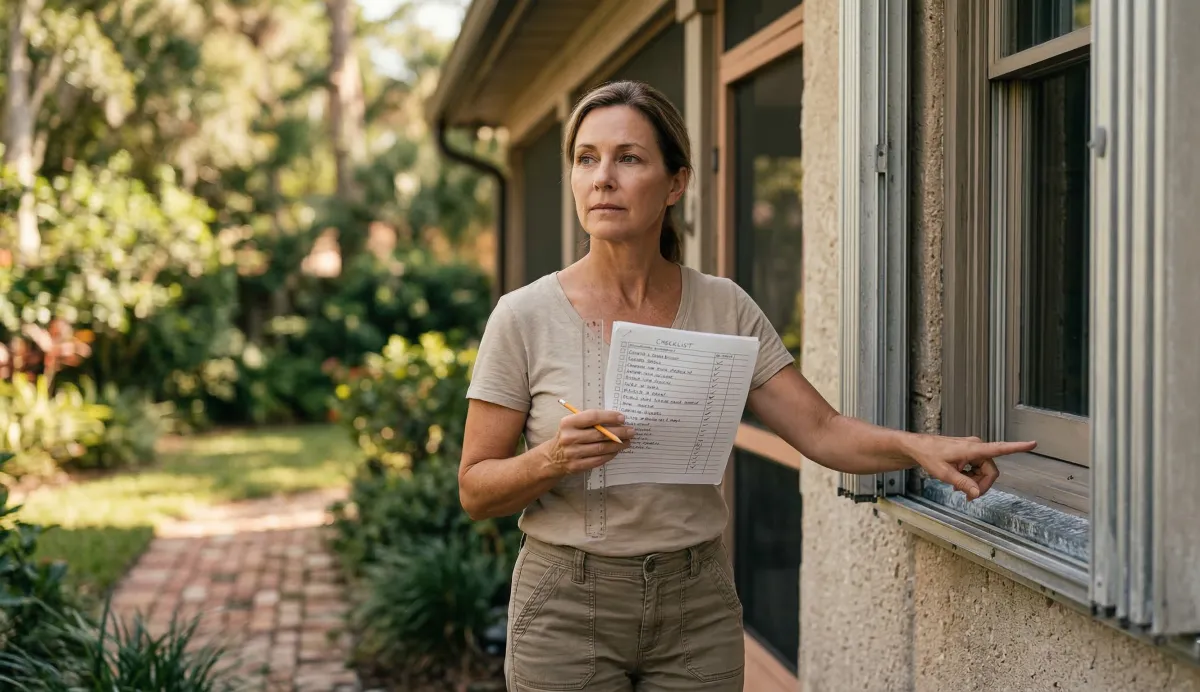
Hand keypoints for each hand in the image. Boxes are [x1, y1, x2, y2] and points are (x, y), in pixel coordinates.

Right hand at [539, 408, 633, 476]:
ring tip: (628, 441)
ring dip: (618, 445)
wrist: (552, 457)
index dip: (609, 417)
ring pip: (601, 448)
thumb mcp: (572, 425)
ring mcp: (572, 453)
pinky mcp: (577, 466)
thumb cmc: (568, 436)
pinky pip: (598, 460)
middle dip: (619, 432)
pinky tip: (617, 451)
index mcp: (568, 423)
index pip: (592, 417)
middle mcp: (569, 437)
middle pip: (600, 434)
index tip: (622, 418)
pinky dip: (610, 455)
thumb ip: (590, 421)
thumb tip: (616, 420)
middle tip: (631, 431)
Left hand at [905, 434, 1035, 499]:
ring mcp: (974, 450)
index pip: (999, 448)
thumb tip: (976, 493)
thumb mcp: (943, 473)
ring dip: (975, 483)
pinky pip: (978, 469)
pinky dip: (971, 478)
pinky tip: (959, 482)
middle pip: (991, 472)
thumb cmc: (929, 455)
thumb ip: (962, 483)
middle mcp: (976, 447)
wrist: (918, 447)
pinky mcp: (970, 454)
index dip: (1017, 448)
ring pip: (985, 472)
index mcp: (972, 449)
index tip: (1032, 444)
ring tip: (958, 488)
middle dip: (981, 486)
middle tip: (967, 496)